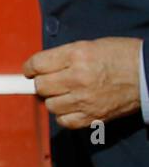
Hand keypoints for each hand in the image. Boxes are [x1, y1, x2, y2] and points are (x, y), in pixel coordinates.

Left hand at [24, 37, 143, 127]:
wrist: (148, 74)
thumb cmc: (121, 56)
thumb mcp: (89, 45)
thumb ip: (63, 57)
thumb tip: (40, 68)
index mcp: (76, 56)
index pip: (37, 64)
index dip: (30, 68)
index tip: (31, 70)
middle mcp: (78, 78)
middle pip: (41, 86)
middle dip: (42, 83)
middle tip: (50, 81)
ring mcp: (85, 100)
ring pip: (50, 105)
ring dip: (53, 99)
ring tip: (64, 93)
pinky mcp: (94, 116)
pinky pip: (65, 121)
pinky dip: (64, 115)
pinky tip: (71, 107)